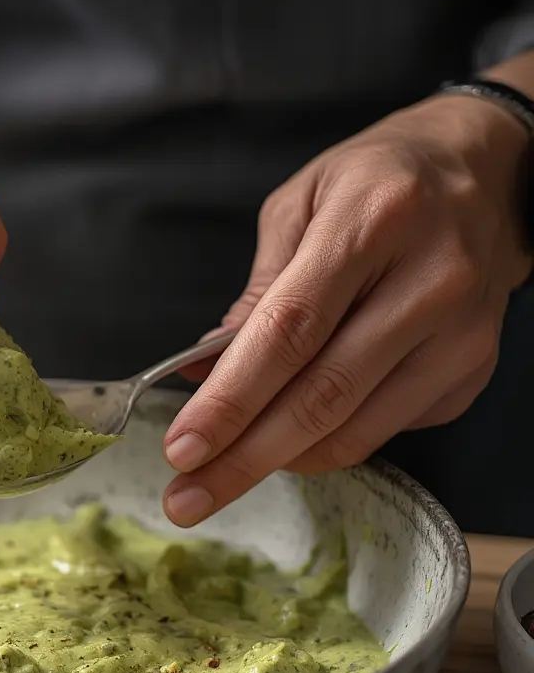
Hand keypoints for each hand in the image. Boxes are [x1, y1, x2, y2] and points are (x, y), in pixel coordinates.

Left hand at [162, 93, 531, 525]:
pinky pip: (384, 431)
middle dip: (241, 461)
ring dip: (278, 463)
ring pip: (354, 431)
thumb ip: (254, 292)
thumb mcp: (301, 203)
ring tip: (223, 474)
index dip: (230, 401)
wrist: (490, 172)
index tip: (182, 449)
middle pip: (321, 398)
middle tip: (185, 500)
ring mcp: (459, 334)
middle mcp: (428, 282)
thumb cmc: (380, 181)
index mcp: (372, 223)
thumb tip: (203, 371)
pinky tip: (296, 432)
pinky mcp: (472, 370)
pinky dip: (327, 443)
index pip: (288, 333)